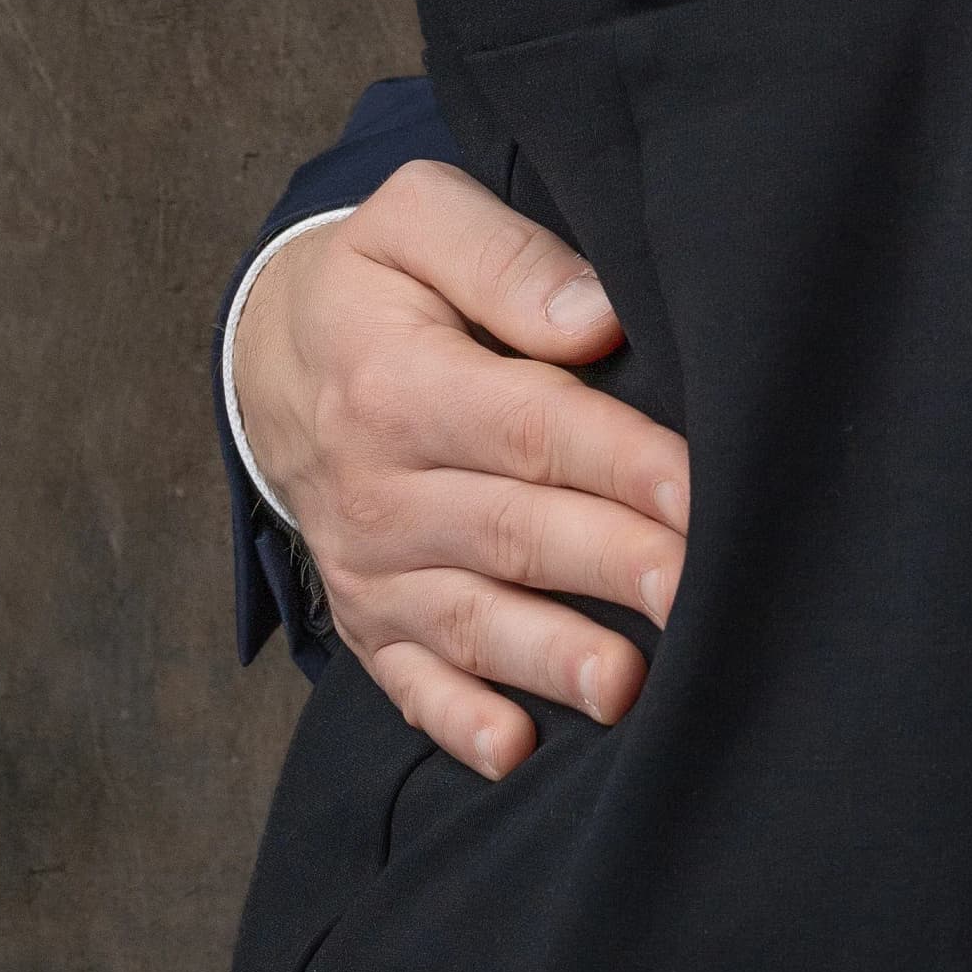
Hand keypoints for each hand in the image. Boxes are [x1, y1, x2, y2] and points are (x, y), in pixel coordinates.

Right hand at [232, 162, 691, 776]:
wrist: (270, 357)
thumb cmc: (376, 283)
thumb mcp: (417, 220)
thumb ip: (505, 256)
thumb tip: (595, 316)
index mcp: (399, 383)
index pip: (530, 425)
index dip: (620, 460)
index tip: (699, 490)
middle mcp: (380, 489)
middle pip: (518, 530)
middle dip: (614, 565)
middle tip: (701, 591)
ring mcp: (372, 567)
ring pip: (474, 620)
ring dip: (552, 658)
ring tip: (628, 685)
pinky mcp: (369, 621)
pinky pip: (410, 682)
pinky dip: (458, 722)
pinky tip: (515, 752)